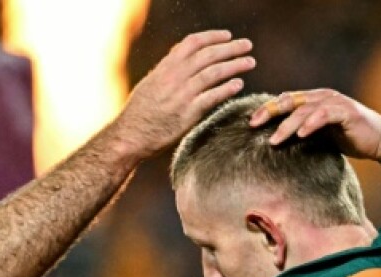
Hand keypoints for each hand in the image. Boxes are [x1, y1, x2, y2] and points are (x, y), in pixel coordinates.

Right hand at [113, 30, 254, 159]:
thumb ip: (168, 72)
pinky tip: (239, 84)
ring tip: (250, 62)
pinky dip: (227, 88)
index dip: (212, 37)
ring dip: (234, 65)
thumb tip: (181, 59)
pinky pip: (212, 97)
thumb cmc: (140, 112)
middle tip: (247, 45)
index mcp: (165, 67)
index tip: (227, 36)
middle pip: (208, 55)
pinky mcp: (188, 114)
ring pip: (213, 73)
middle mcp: (174, 77)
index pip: (192, 43)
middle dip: (230, 48)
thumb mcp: (151, 84)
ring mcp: (182, 95)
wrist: (130, 135)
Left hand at [249, 89, 380, 161]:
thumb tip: (278, 141)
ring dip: (287, 125)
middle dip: (270, 112)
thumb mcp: (322, 135)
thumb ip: (304, 131)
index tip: (250, 122)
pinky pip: (324, 115)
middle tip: (253, 124)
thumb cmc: (351, 140)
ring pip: (304, 110)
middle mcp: (322, 97)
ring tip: (274, 140)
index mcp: (314, 100)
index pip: (286, 101)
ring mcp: (334, 102)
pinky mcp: (346, 112)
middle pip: (290, 100)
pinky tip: (300, 135)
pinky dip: (311, 124)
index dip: (267, 109)